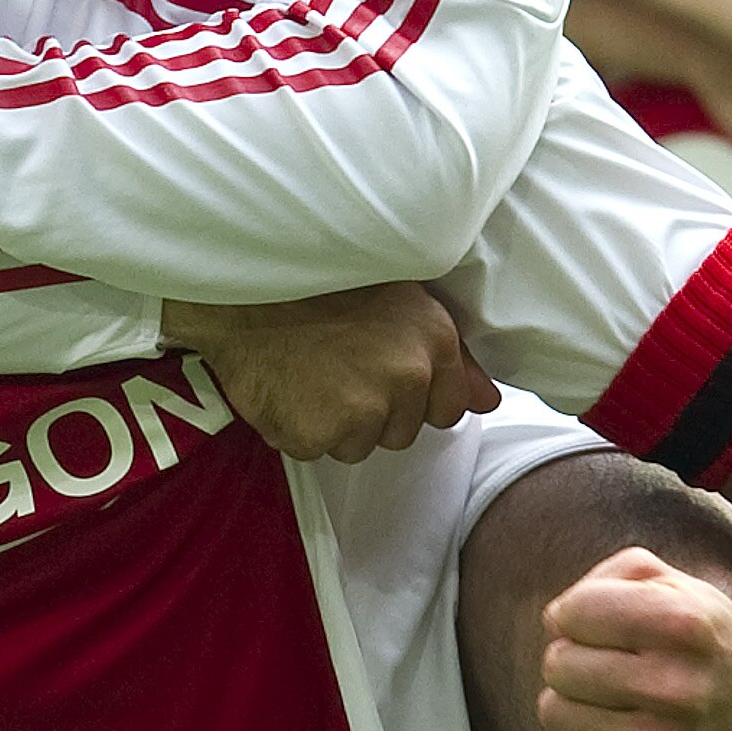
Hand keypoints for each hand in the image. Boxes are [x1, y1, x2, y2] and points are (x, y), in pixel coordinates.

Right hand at [161, 285, 500, 462]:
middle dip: (374, 410)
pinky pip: (313, 448)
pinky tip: (286, 386)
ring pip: (358, 444)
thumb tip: (488, 400)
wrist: (243, 285)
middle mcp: (406, 378)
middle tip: (336, 366)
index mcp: (432, 340)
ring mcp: (361, 411)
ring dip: (335, 422)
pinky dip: (298, 427)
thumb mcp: (398, 297)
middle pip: (402, 431)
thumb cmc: (320, 281)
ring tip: (309, 373)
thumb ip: (450, 356)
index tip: (379, 372)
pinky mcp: (315, 434)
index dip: (413, 396)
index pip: (448, 409)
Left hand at [536, 548, 731, 730]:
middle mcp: (678, 688)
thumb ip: (601, 579)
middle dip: (574, 654)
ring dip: (572, 700)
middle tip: (611, 660)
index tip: (602, 621)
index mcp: (683, 625)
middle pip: (557, 665)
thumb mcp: (666, 580)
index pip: (572, 614)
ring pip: (553, 713)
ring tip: (612, 695)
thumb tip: (556, 621)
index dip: (576, 613)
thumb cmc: (702, 631)